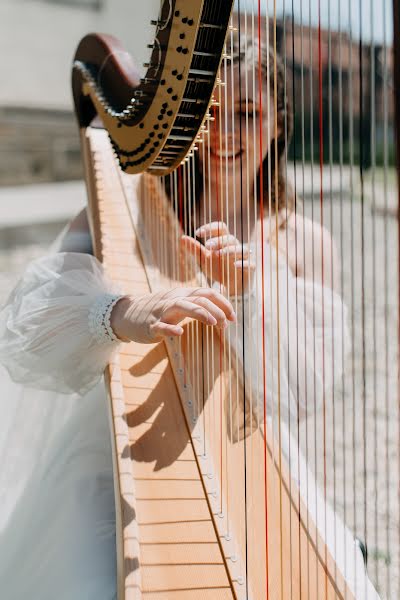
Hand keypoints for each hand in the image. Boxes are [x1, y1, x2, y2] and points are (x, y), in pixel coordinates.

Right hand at [110, 287, 235, 343]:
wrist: (126, 314)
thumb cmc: (157, 311)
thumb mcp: (178, 303)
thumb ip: (196, 304)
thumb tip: (220, 311)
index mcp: (182, 294)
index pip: (207, 293)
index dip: (223, 303)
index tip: (234, 316)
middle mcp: (174, 299)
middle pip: (198, 299)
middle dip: (216, 309)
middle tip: (228, 322)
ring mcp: (161, 312)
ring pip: (183, 307)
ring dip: (200, 313)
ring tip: (214, 322)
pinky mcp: (150, 325)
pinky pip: (161, 326)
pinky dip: (171, 329)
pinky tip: (180, 333)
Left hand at [181, 221, 255, 296]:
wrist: (230, 287)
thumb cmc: (218, 268)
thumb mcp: (205, 259)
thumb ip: (195, 249)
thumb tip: (182, 238)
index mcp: (224, 241)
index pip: (220, 228)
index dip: (210, 227)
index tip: (197, 232)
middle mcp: (235, 246)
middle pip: (229, 238)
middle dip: (218, 241)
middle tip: (207, 246)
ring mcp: (243, 257)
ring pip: (241, 249)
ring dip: (230, 250)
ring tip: (219, 254)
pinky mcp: (250, 269)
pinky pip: (250, 264)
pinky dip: (243, 264)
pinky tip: (234, 265)